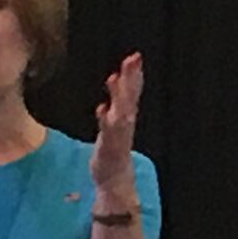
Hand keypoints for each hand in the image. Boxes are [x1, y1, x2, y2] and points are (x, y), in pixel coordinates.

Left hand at [87, 53, 145, 204]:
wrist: (114, 181)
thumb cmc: (112, 155)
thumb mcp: (112, 132)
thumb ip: (110, 115)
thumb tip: (105, 100)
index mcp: (125, 118)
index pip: (131, 92)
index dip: (133, 75)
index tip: (135, 56)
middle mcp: (124, 124)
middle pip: (129, 97)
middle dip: (131, 78)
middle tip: (134, 58)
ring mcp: (118, 136)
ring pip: (121, 111)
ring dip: (120, 95)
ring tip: (115, 77)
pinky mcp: (110, 148)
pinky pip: (108, 132)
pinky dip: (106, 120)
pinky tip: (102, 109)